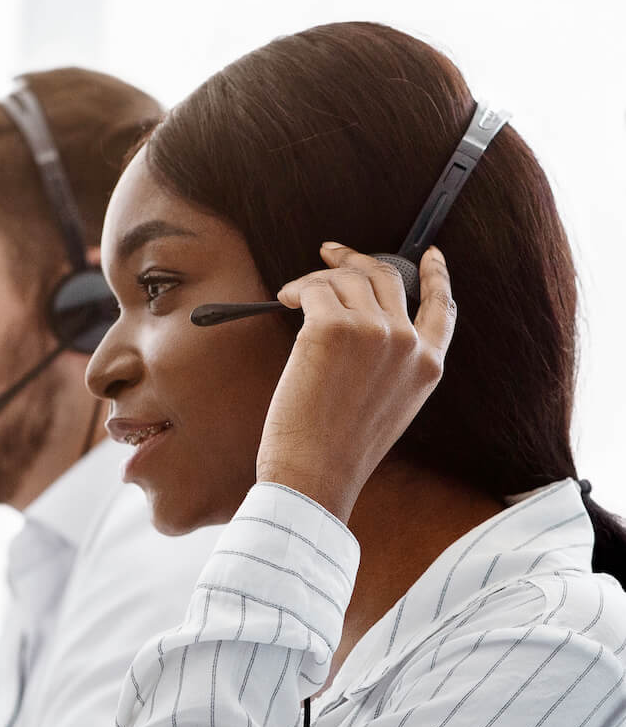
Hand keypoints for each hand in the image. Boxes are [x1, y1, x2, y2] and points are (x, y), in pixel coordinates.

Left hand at [257, 243, 455, 521]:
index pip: (443, 307)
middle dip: (355, 260)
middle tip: (329, 253)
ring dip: (315, 280)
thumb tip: (358, 322)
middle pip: (386, 278)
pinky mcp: (333, 328)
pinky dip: (295, 289)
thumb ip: (389, 365)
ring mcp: (374, 332)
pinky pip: (314, 290)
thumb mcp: (387, 406)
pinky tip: (283, 301)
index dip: (437, 275)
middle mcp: (407, 343)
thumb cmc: (337, 449)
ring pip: (346, 279)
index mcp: (427, 366)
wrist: (315, 473)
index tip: (431, 255)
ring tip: (291, 296)